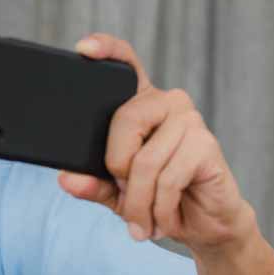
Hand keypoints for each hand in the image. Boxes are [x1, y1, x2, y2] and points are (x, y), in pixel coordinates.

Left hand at [57, 34, 255, 252]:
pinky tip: (164, 218)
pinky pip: (167, 178)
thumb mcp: (115, 193)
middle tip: (126, 195)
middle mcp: (167, 103)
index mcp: (140, 105)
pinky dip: (159, 208)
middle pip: (124, 122)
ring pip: (145, 161)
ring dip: (139, 201)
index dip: (107, 50)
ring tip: (143, 218)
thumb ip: (91, 183)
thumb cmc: (157, 199)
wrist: (201, 225)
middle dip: (117, 170)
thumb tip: (67, 179)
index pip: (126, 65)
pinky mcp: (206, 145)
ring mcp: (190, 120)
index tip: (83, 49)